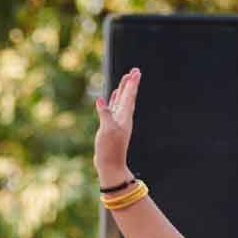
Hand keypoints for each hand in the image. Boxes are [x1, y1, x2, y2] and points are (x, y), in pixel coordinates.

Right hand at [94, 68, 139, 185]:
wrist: (110, 166)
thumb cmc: (109, 150)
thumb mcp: (107, 131)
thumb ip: (105, 115)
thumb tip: (100, 100)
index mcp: (124, 117)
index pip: (129, 96)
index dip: (132, 84)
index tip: (136, 72)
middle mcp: (123, 117)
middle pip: (128, 96)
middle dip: (130, 83)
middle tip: (134, 71)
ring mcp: (117, 122)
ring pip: (121, 101)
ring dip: (123, 90)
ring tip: (126, 79)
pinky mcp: (110, 126)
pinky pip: (114, 109)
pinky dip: (114, 100)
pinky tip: (113, 96)